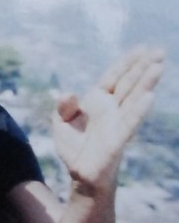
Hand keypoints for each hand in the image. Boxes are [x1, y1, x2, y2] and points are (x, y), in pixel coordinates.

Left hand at [53, 46, 164, 189]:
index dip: (127, 63)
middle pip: (129, 83)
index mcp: (98, 101)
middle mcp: (111, 109)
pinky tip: (149, 96)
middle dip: (143, 67)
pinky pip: (129, 122)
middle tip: (160, 51)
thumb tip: (68, 93)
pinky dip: (138, 110)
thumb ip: (63, 107)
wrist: (80, 174)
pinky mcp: (117, 140)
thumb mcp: (61, 123)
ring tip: (158, 66)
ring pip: (133, 99)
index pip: (115, 77)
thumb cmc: (73, 147)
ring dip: (146, 83)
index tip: (143, 48)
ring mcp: (116, 123)